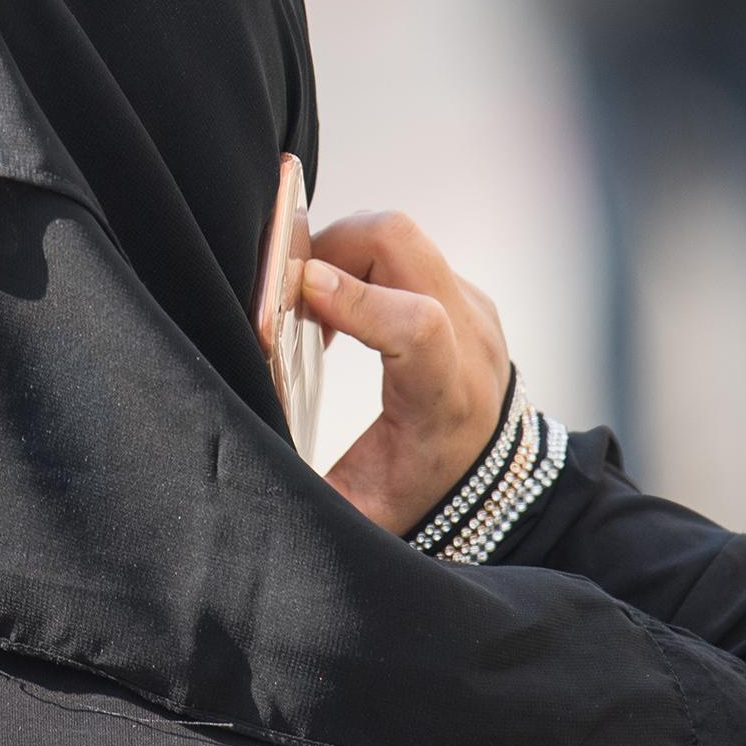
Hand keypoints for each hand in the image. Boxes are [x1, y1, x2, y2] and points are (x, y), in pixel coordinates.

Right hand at [299, 211, 510, 535]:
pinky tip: (344, 306)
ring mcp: (473, 309)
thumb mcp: (362, 511)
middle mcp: (468, 342)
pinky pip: (409, 250)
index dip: (353, 300)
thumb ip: (306, 489)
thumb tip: (243, 464)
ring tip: (314, 302)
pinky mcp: (465, 294)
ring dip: (344, 251)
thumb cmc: (423, 496)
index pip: (416, 325)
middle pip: (402, 244)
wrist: (501, 487)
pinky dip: (364, 263)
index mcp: (442, 400)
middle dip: (331, 249)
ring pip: (402, 235)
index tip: (297, 294)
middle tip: (293, 292)